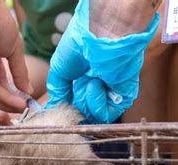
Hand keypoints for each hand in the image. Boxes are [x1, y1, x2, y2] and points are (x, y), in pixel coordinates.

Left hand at [0, 0, 30, 112]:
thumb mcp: (14, 51)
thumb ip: (19, 72)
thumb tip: (27, 90)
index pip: (1, 84)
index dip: (13, 94)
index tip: (26, 102)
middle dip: (10, 102)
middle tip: (25, 111)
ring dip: (8, 103)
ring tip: (23, 109)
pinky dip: (3, 96)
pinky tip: (16, 101)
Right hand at [45, 0, 159, 123]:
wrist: (100, 35)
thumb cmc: (78, 46)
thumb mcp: (59, 70)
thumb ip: (57, 91)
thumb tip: (54, 107)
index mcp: (83, 81)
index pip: (75, 105)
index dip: (67, 108)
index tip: (59, 106)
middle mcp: (97, 89)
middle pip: (82, 113)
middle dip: (76, 103)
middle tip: (77, 86)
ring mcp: (111, 94)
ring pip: (93, 117)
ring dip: (86, 103)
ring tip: (88, 82)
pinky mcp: (123, 96)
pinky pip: (106, 114)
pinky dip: (97, 104)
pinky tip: (95, 85)